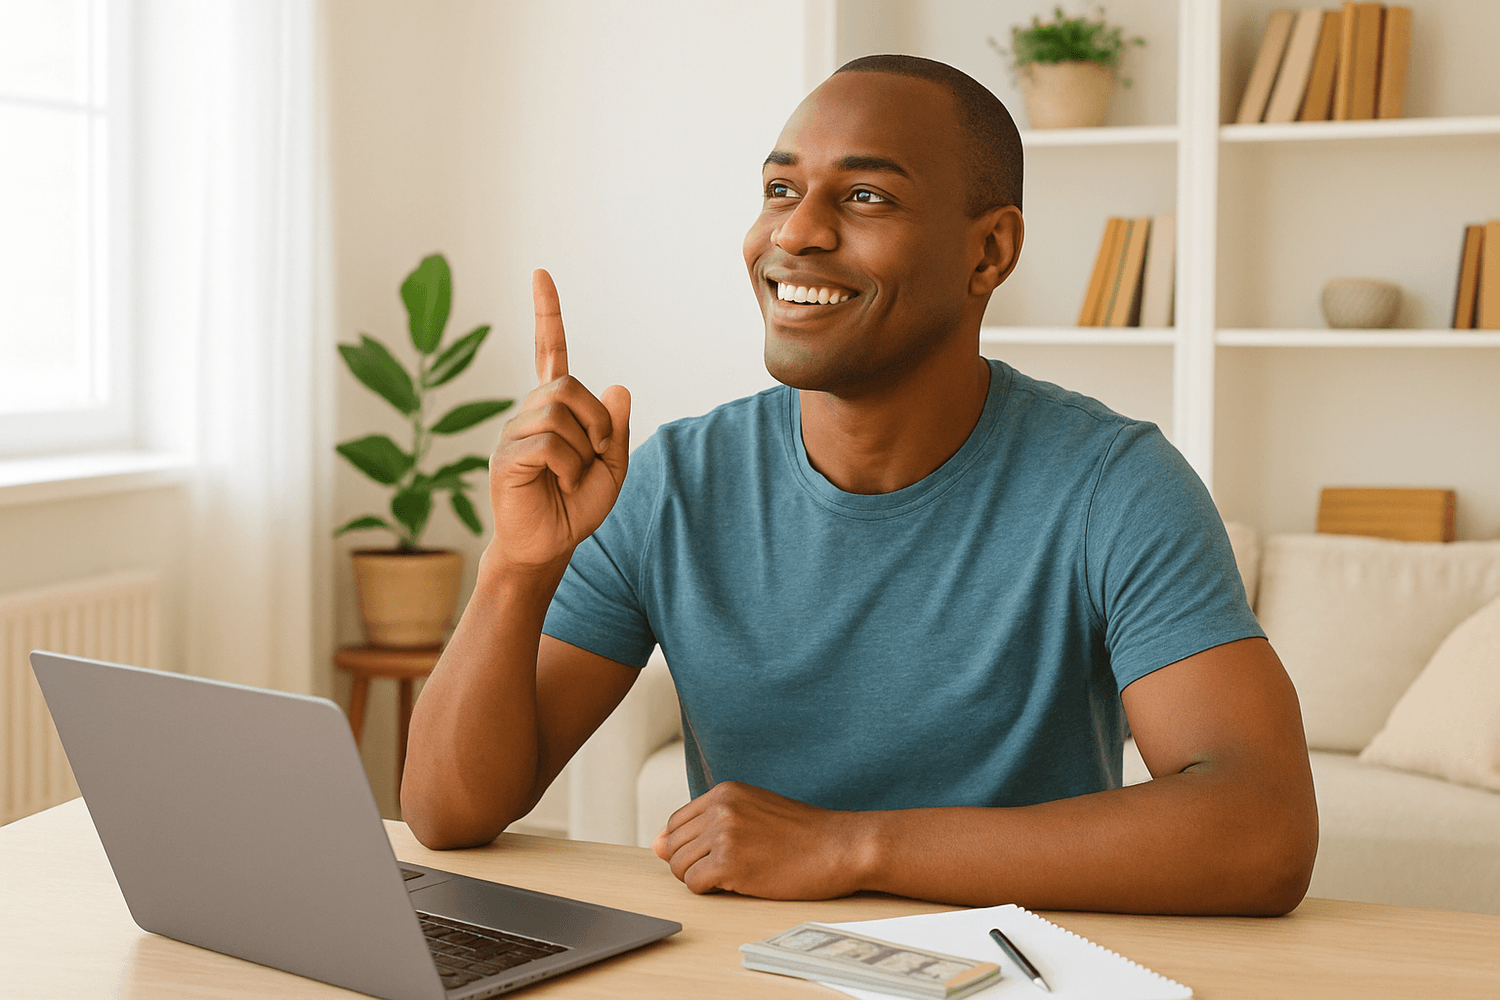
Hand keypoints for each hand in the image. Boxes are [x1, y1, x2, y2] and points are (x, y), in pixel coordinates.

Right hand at [488, 269, 630, 571]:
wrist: (548, 547)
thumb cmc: (575, 507)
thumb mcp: (612, 467)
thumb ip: (616, 429)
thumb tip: (618, 387)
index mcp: (555, 409)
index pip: (550, 352)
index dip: (547, 314)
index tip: (540, 274)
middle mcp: (529, 413)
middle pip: (570, 388)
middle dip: (597, 423)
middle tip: (594, 458)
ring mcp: (513, 433)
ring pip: (560, 415)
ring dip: (583, 450)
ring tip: (571, 477)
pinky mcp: (506, 457)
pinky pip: (549, 444)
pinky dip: (567, 466)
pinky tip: (556, 483)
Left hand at [652, 781, 871, 899]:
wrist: (841, 846)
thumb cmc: (802, 834)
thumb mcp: (754, 813)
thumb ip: (707, 824)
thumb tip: (655, 844)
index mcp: (725, 791)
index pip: (676, 823)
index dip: (690, 846)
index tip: (716, 855)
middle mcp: (720, 807)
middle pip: (673, 846)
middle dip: (692, 864)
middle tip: (728, 869)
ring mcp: (724, 834)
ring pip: (679, 866)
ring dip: (701, 878)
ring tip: (735, 875)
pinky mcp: (730, 863)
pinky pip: (694, 884)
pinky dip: (710, 890)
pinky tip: (738, 883)